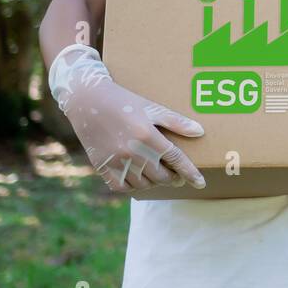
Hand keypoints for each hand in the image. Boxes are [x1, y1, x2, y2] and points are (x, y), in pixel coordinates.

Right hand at [49, 45, 206, 193]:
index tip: (201, 183)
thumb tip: (200, 132)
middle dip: (173, 178)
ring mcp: (115, 160)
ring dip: (155, 183)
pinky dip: (132, 186)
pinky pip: (121, 186)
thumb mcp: (152, 107)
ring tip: (159, 176)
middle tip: (177, 176)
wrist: (87, 100)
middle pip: (161, 175)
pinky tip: (138, 179)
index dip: (190, 173)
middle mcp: (132, 151)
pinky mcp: (101, 166)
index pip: (176, 159)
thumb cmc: (124, 101)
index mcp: (148, 135)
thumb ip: (176, 122)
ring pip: (143, 184)